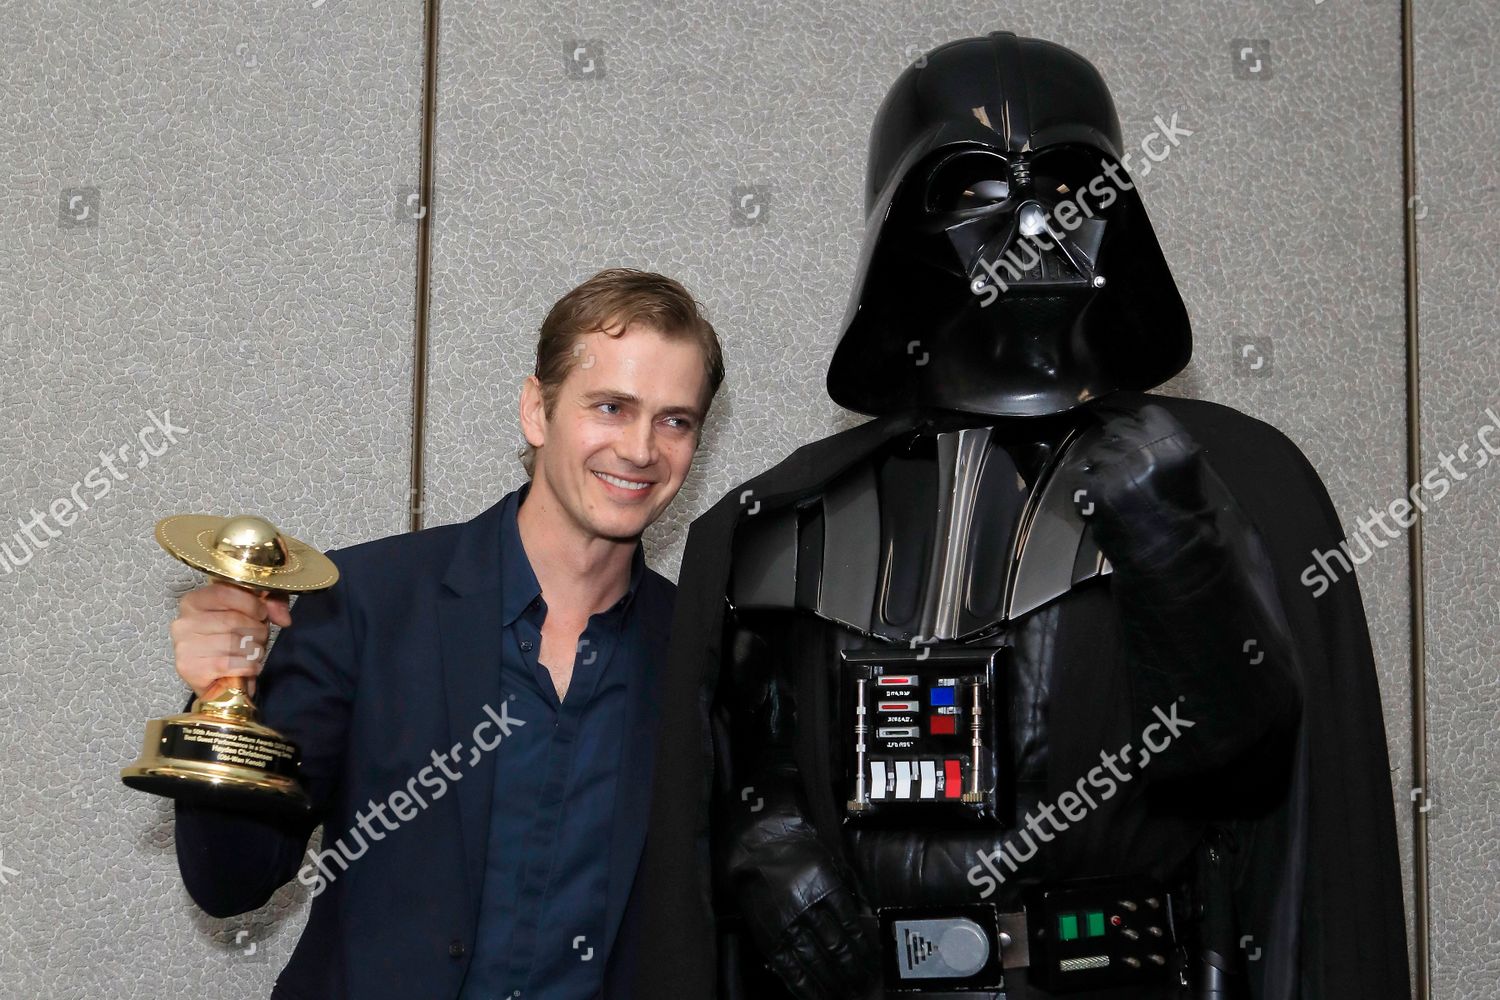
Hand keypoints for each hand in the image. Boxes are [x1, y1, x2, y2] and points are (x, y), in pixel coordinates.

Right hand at [170, 581, 290, 699]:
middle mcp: (184, 622)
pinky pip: (230, 663)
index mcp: (194, 602)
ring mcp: (184, 646)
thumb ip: (270, 605)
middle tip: (259, 638)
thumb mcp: (252, 615)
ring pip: (234, 642)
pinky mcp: (190, 668)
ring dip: (253, 650)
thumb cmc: (233, 643)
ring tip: (252, 653)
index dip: (251, 603)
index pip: (224, 592)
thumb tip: (283, 618)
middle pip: (233, 619)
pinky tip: (249, 667)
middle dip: (256, 631)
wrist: (217, 682)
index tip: (262, 614)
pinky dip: (248, 666)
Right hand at [725, 786, 880, 999]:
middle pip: (836, 947)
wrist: (757, 846)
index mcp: (826, 888)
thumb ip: (852, 887)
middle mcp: (807, 908)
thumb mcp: (832, 861)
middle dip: (852, 969)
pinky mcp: (768, 935)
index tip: (872, 962)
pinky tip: (814, 995)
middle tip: (862, 983)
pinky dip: (802, 984)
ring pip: (814, 960)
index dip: (864, 948)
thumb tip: (869, 916)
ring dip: (832, 980)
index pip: (851, 926)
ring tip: (844, 993)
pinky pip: (787, 966)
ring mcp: (786, 924)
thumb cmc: (798, 851)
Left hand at [1077, 402, 1211, 561]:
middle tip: (1126, 468)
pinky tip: (1099, 498)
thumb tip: (1143, 437)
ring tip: (1116, 488)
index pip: (1148, 414)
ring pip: (1098, 452)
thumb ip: (1167, 450)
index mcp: (1174, 444)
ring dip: (1103, 466)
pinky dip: (1088, 486)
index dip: (1142, 427)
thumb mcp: (1191, 474)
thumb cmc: (1190, 521)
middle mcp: (1144, 450)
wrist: (1174, 561)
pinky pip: (1082, 476)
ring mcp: (1117, 469)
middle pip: (1118, 430)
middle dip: (1120, 446)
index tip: (1141, 440)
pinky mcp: (1096, 490)